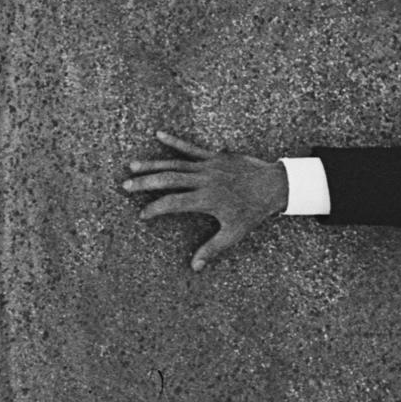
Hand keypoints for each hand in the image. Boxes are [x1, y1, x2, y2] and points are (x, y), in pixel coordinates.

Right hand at [124, 129, 289, 270]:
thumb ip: (212, 249)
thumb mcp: (234, 233)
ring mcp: (208, 166)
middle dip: (145, 183)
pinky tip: (159, 134)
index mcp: (207, 199)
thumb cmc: (254, 211)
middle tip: (125, 186)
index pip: (173, 203)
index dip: (155, 209)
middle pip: (168, 180)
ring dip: (153, 164)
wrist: (274, 185)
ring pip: (175, 163)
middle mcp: (204, 180)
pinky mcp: (214, 156)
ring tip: (132, 165)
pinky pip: (191, 147)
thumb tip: (195, 268)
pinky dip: (175, 141)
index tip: (142, 216)